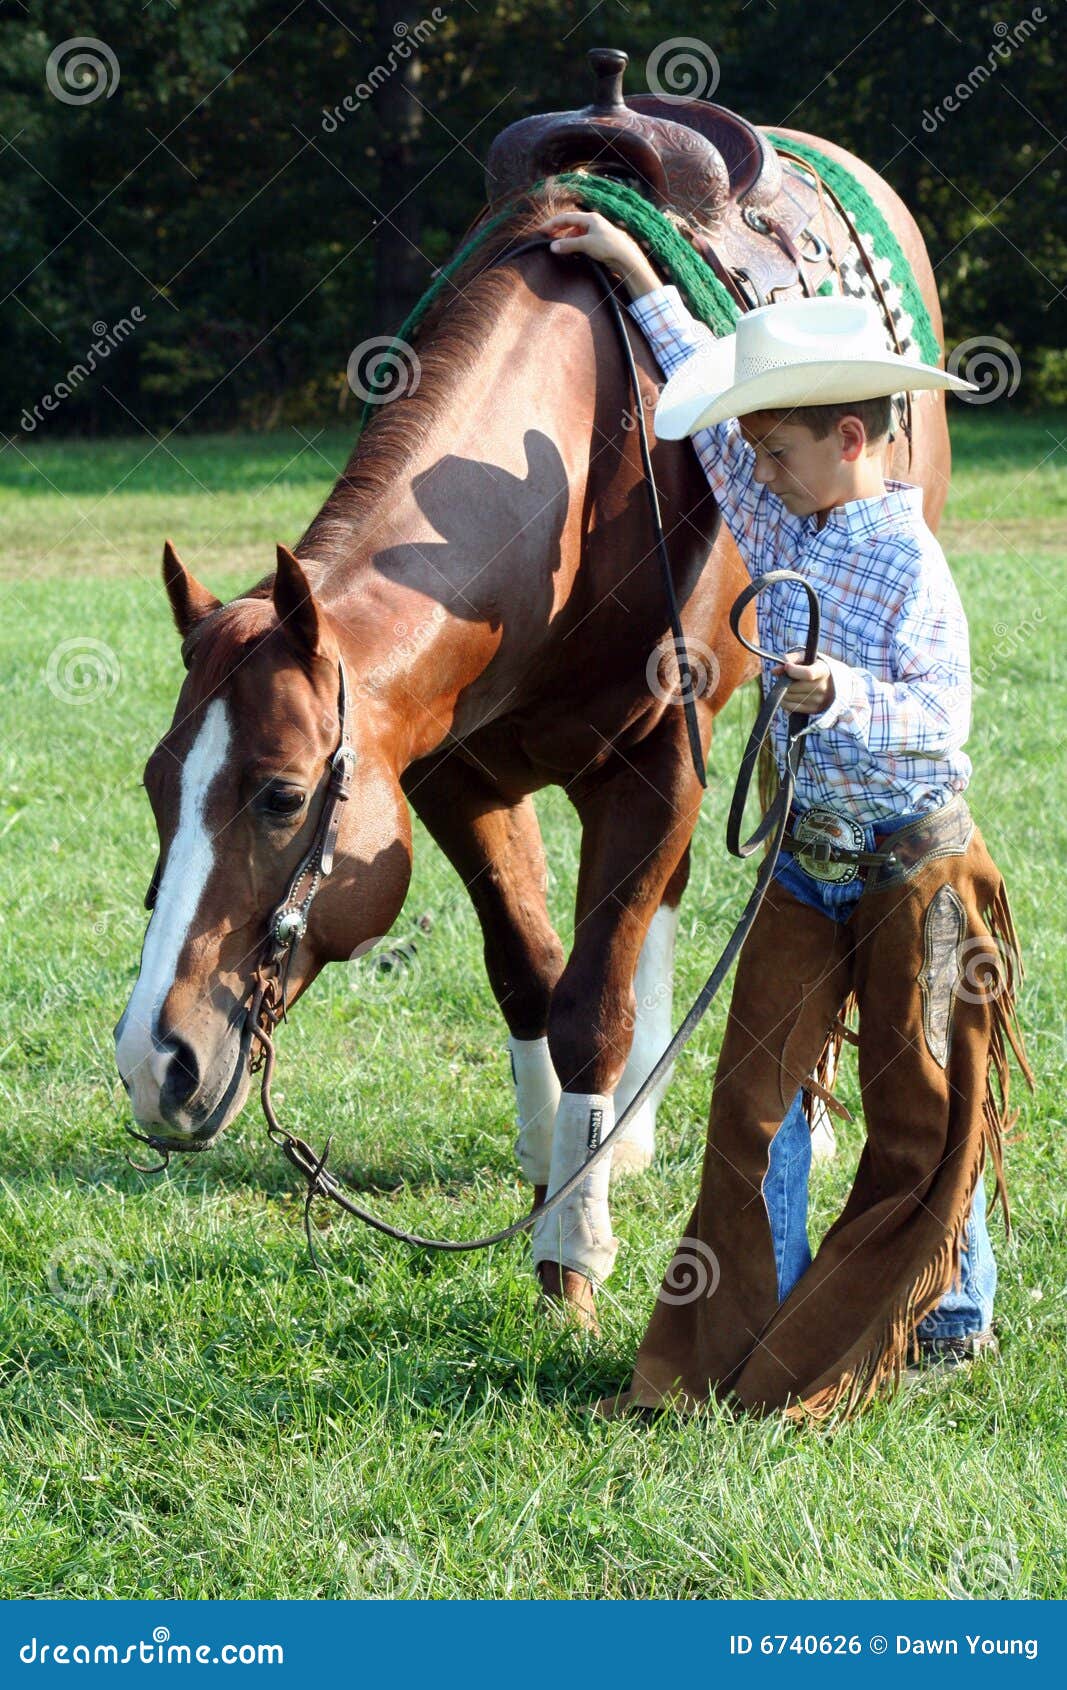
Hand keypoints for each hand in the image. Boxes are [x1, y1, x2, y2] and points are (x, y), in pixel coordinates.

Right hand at [536, 211, 659, 298]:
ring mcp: (596, 232)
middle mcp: (592, 222)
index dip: (552, 223)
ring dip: (567, 240)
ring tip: (560, 249)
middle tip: (547, 238)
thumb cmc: (608, 247)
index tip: (541, 230)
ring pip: (576, 233)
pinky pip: (582, 241)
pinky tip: (572, 253)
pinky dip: (575, 245)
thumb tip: (552, 246)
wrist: (626, 258)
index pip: (566, 217)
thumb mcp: (586, 244)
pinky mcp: (598, 242)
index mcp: (589, 218)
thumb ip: (568, 244)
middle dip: (558, 231)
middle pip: (570, 223)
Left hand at [775, 651, 834, 714]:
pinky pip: (790, 707)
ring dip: (783, 690)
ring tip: (788, 684)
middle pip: (793, 686)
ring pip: (789, 697)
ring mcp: (818, 701)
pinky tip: (788, 693)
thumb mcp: (809, 657)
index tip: (787, 666)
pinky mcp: (813, 710)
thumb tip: (774, 671)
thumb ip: (791, 659)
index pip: (808, 673)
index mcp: (824, 671)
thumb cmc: (818, 667)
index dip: (793, 670)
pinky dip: (785, 700)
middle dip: (784, 680)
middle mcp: (822, 688)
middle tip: (785, 675)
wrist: (838, 683)